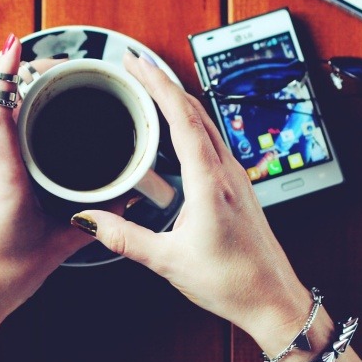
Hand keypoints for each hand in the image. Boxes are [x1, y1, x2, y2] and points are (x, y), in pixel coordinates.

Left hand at [0, 36, 93, 323]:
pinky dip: (9, 118)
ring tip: (43, 81)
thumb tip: (125, 206)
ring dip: (14, 96)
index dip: (5, 79)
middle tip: (49, 61)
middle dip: (20, 77)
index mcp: (5, 182)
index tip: (15, 49)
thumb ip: (94, 224)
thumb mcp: (55, 248)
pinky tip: (28, 119)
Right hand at [73, 51, 312, 353]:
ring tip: (149, 87)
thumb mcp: (169, 261)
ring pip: (205, 121)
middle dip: (163, 81)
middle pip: (195, 109)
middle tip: (134, 65)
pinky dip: (189, 121)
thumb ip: (125, 237)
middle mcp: (227, 171)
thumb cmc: (232, 281)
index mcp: (210, 183)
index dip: (157, 84)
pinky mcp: (237, 184)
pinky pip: (212, 139)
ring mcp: (236, 175)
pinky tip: (176, 127)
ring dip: (177, 98)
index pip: (182, 118)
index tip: (135, 63)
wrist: (272, 297)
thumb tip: (89, 218)